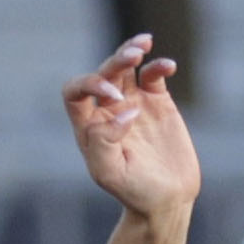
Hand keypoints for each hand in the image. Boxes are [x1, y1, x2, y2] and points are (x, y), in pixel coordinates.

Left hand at [64, 36, 198, 227]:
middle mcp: (107, 110)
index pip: (75, 92)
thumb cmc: (134, 192)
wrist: (167, 199)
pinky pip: (153, 75)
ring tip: (144, 44)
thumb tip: (125, 110)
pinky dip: (159, 66)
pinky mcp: (157, 102)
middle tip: (133, 56)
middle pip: (103, 71)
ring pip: (126, 66)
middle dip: (116, 60)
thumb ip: (105, 141)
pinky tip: (169, 66)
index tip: (114, 96)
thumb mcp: (110, 174)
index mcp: (89, 125)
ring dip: (131, 50)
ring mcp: (132, 103)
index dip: (89, 83)